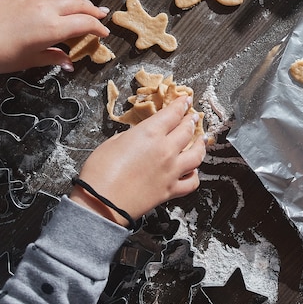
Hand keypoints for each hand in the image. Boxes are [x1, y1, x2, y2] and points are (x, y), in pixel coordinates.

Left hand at [0, 0, 109, 71]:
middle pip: (79, 3)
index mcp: (53, 27)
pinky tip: (59, 2)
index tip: (104, 33)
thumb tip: (69, 62)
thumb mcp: (29, 60)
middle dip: (93, 10)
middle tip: (102, 15)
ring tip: (85, 6)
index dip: (98, 28)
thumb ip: (53, 57)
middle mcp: (47, 8)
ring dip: (78, 0)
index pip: (85, 22)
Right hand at [71, 96, 206, 225]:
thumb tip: (140, 136)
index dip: (181, 104)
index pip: (172, 113)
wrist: (101, 203)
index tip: (185, 100)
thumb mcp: (113, 142)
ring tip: (201, 139)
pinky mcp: (171, 190)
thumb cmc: (100, 172)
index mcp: (150, 133)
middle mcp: (165, 150)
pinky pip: (191, 182)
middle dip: (191, 120)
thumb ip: (133, 136)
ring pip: (196, 154)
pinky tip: (193, 170)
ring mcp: (171, 171)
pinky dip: (195, 174)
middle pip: (187, 130)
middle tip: (193, 116)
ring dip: (200, 144)